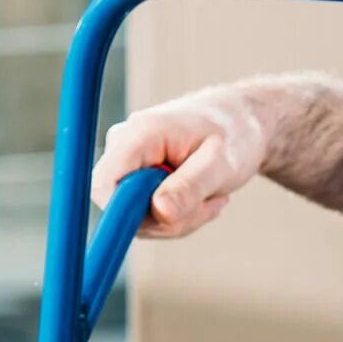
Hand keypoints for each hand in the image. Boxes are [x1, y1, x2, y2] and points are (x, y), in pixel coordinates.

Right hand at [89, 83, 278, 237]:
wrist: (239, 122)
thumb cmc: (234, 136)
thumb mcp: (222, 164)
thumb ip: (190, 188)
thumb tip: (160, 212)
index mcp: (140, 134)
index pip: (103, 184)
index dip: (126, 213)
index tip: (168, 217)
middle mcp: (124, 146)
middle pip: (123, 208)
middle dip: (167, 219)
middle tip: (207, 202)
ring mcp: (127, 163)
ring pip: (138, 218)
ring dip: (178, 219)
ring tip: (208, 196)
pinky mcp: (133, 179)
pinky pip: (146, 216)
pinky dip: (175, 216)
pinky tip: (199, 196)